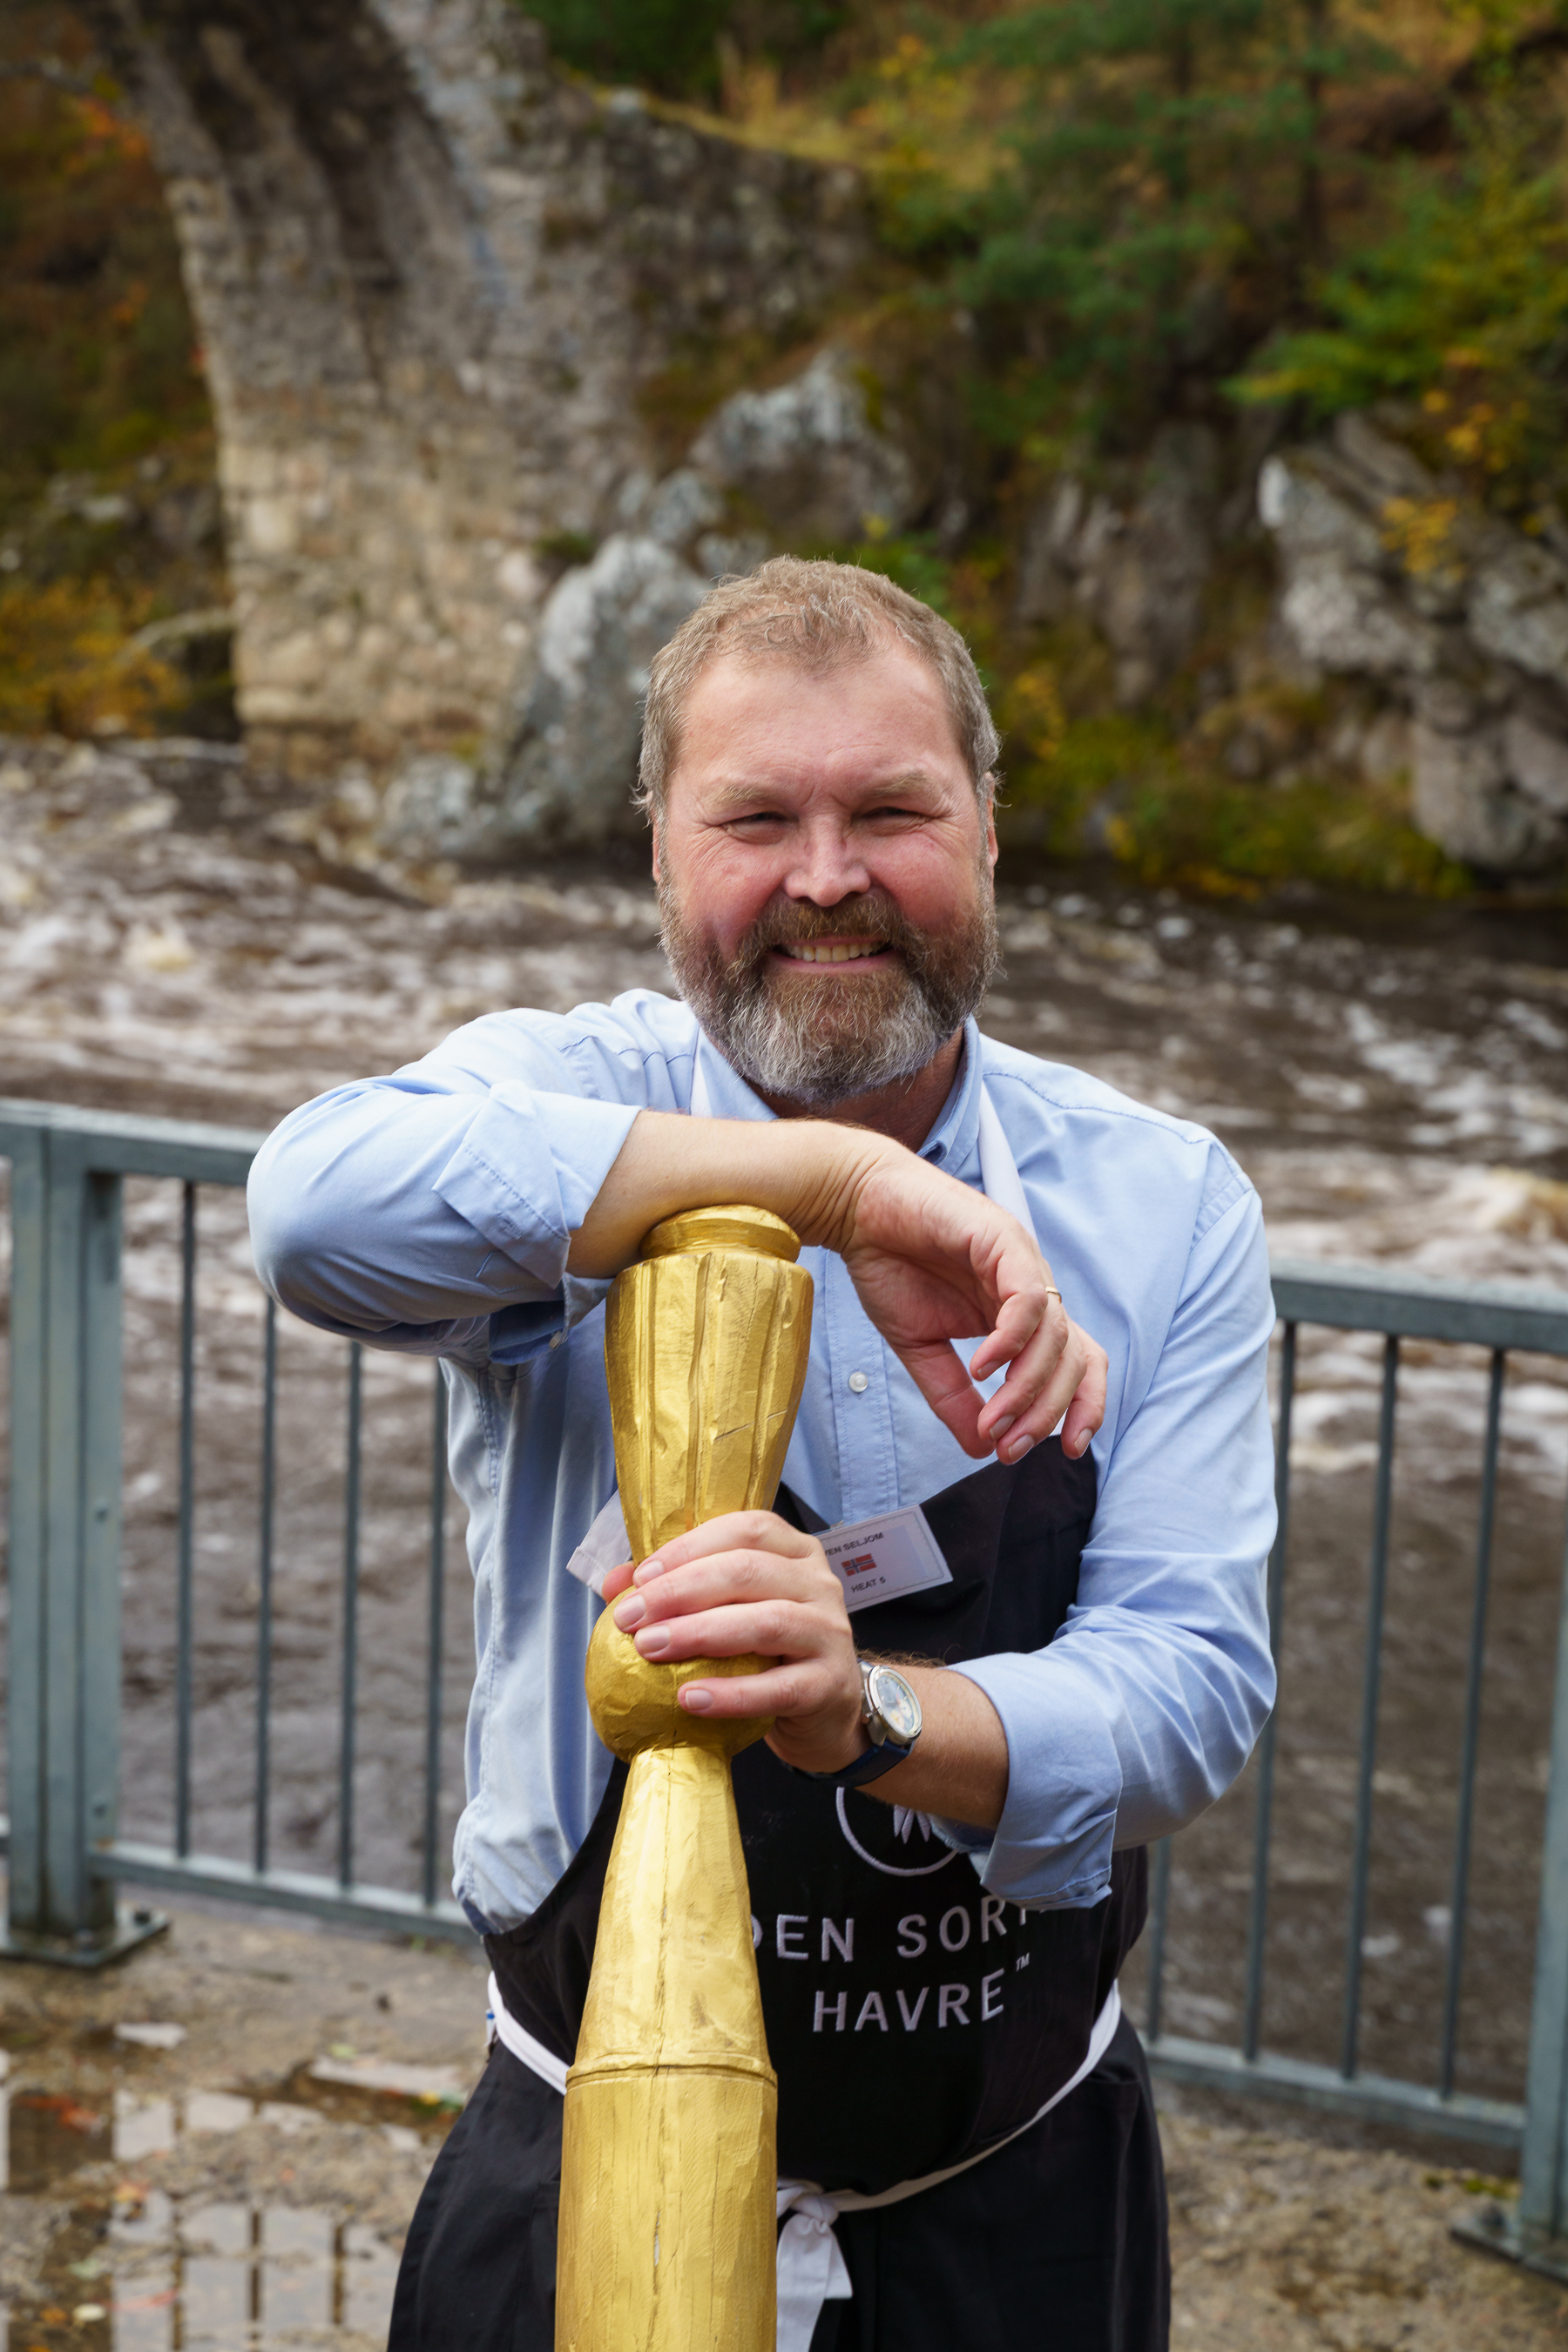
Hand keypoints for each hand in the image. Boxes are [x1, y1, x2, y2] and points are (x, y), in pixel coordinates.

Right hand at [568, 1108, 1108, 1466]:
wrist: (855, 1208)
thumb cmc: (888, 1264)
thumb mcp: (920, 1347)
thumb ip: (952, 1395)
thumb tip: (981, 1446)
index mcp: (1017, 1314)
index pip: (1076, 1361)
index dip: (1083, 1405)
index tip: (1069, 1449)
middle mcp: (1029, 1289)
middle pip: (1075, 1358)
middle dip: (1048, 1412)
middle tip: (1011, 1446)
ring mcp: (1021, 1264)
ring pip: (1055, 1335)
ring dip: (1027, 1389)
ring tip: (994, 1420)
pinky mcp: (1002, 1241)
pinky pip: (1026, 1300)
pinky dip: (1010, 1342)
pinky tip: (981, 1367)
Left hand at [601, 1511, 864, 1771]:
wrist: (826, 1715)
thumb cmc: (772, 1656)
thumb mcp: (729, 1614)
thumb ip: (679, 1592)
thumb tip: (616, 1582)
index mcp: (794, 1553)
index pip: (745, 1530)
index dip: (689, 1548)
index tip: (640, 1577)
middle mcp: (819, 1583)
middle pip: (747, 1571)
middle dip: (680, 1591)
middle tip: (630, 1618)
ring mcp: (830, 1632)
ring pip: (765, 1621)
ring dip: (699, 1633)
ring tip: (650, 1649)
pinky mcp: (830, 1684)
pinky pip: (778, 1687)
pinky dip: (732, 1693)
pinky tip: (691, 1698)